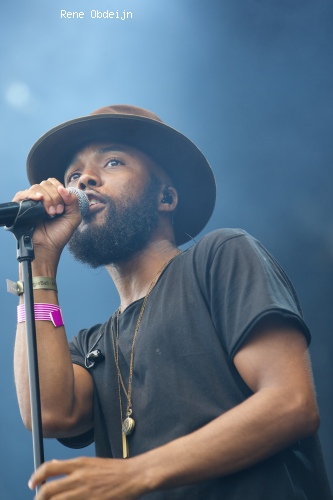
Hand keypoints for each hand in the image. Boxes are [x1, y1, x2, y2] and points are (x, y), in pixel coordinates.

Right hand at [13, 179, 82, 266]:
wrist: (48, 247)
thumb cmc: (59, 234)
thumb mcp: (74, 217)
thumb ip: (73, 201)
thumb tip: (62, 188)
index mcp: (54, 198)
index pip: (54, 183)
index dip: (60, 191)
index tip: (62, 207)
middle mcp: (42, 198)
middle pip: (46, 184)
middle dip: (55, 197)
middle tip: (56, 212)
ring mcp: (32, 202)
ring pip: (36, 187)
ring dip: (47, 199)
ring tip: (49, 214)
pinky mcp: (22, 208)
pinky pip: (22, 194)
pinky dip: (31, 194)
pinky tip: (38, 200)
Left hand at [29, 457, 146, 499]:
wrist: (133, 476)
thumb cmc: (114, 470)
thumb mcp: (91, 462)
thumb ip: (72, 466)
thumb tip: (53, 465)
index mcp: (78, 464)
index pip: (48, 468)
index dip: (36, 477)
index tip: (32, 484)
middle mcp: (78, 477)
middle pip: (47, 491)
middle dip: (38, 499)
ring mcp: (84, 493)